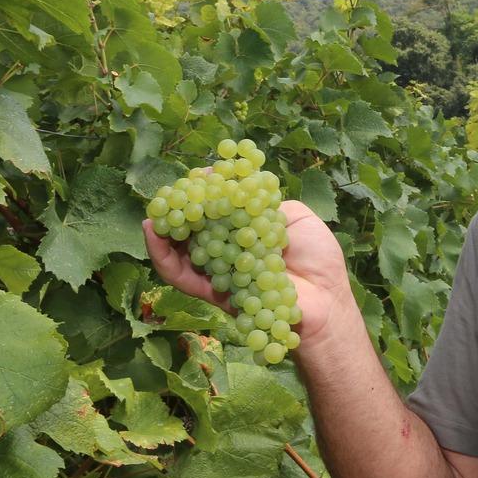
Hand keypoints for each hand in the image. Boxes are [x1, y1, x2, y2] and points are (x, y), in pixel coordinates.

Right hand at [144, 200, 353, 346]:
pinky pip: (181, 276)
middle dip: (176, 210)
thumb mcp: (296, 218)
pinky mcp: (212, 293)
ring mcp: (219, 272)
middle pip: (192, 229)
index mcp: (247, 231)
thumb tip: (236, 188)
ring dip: (161, 232)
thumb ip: (265, 202)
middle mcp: (229, 250)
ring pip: (179, 252)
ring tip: (152, 214)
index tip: (199, 175)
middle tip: (165, 195)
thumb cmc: (319, 260)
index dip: (205, 192)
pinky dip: (162, 256)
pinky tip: (153, 234)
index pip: (217, 208)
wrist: (326, 301)